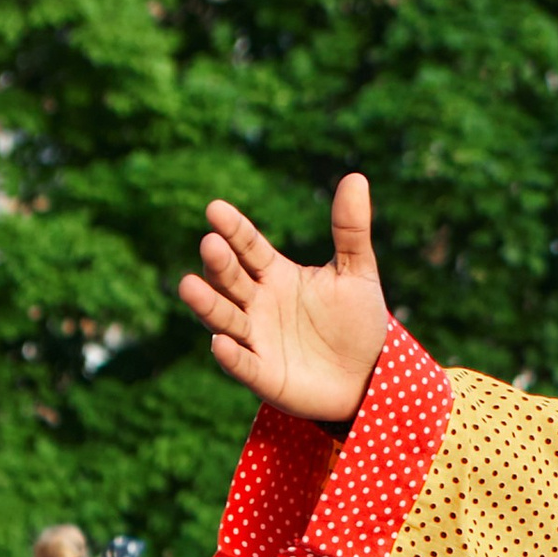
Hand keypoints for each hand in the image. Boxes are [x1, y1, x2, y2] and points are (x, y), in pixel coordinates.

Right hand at [177, 171, 389, 426]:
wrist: (367, 378)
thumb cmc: (357, 323)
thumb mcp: (358, 273)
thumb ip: (351, 231)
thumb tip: (356, 178)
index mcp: (275, 274)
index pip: (248, 247)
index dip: (234, 229)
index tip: (216, 208)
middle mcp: (258, 303)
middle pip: (231, 279)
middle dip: (219, 263)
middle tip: (210, 243)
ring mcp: (257, 338)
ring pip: (225, 318)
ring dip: (208, 304)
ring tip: (190, 285)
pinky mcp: (263, 375)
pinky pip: (242, 363)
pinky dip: (230, 355)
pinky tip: (220, 343)